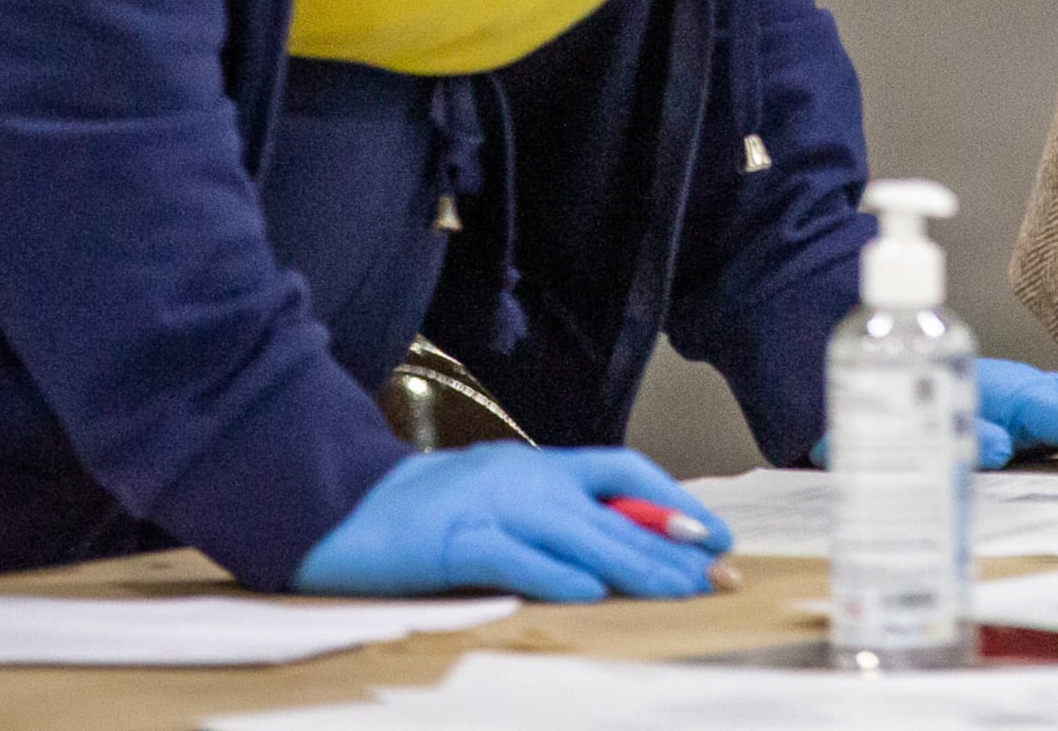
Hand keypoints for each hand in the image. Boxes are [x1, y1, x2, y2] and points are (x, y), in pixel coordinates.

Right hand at [290, 443, 734, 601]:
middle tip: (717, 577)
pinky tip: (592, 594)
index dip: (673, 502)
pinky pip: (517, 559)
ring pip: (580, 537)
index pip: (624, 471)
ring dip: (635, 567)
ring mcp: (491, 508)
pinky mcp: (456, 542)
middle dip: (672, 548)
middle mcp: (524, 479)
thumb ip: (554, 514)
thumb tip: (619, 546)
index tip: (714, 535)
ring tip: (678, 591)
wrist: (341, 505)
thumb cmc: (424, 511)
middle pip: (614, 515)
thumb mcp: (501, 496)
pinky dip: (557, 575)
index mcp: (538, 465)